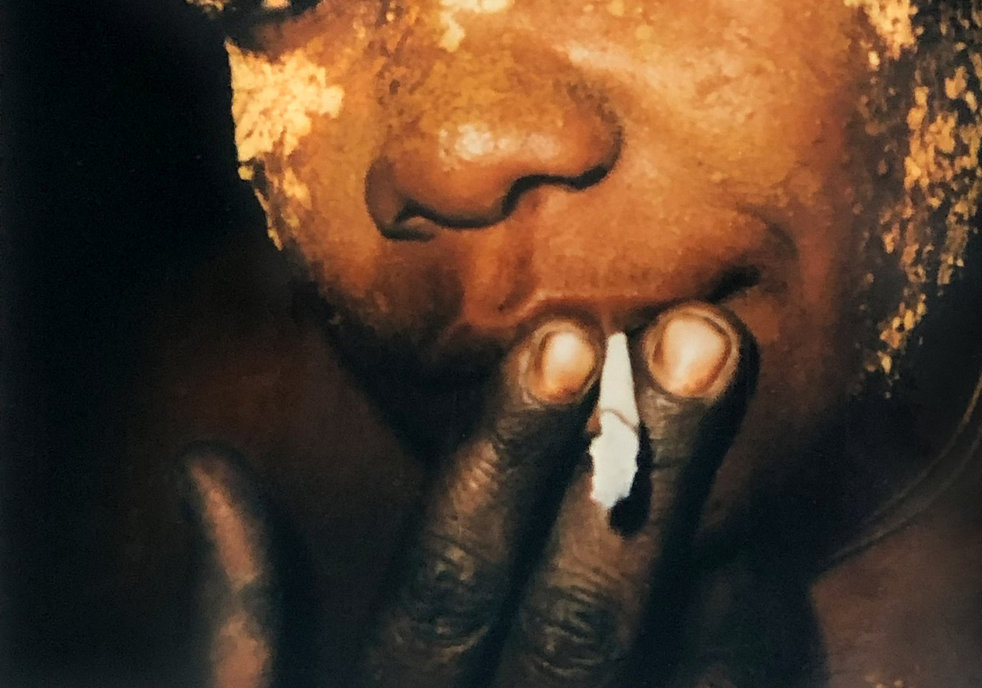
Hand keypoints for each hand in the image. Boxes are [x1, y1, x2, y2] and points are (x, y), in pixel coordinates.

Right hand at [181, 304, 802, 687]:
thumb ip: (234, 628)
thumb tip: (209, 469)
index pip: (450, 584)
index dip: (507, 460)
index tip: (562, 338)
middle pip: (587, 617)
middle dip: (649, 468)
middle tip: (702, 336)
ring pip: (682, 668)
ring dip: (720, 537)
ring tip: (743, 399)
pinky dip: (754, 625)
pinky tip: (763, 533)